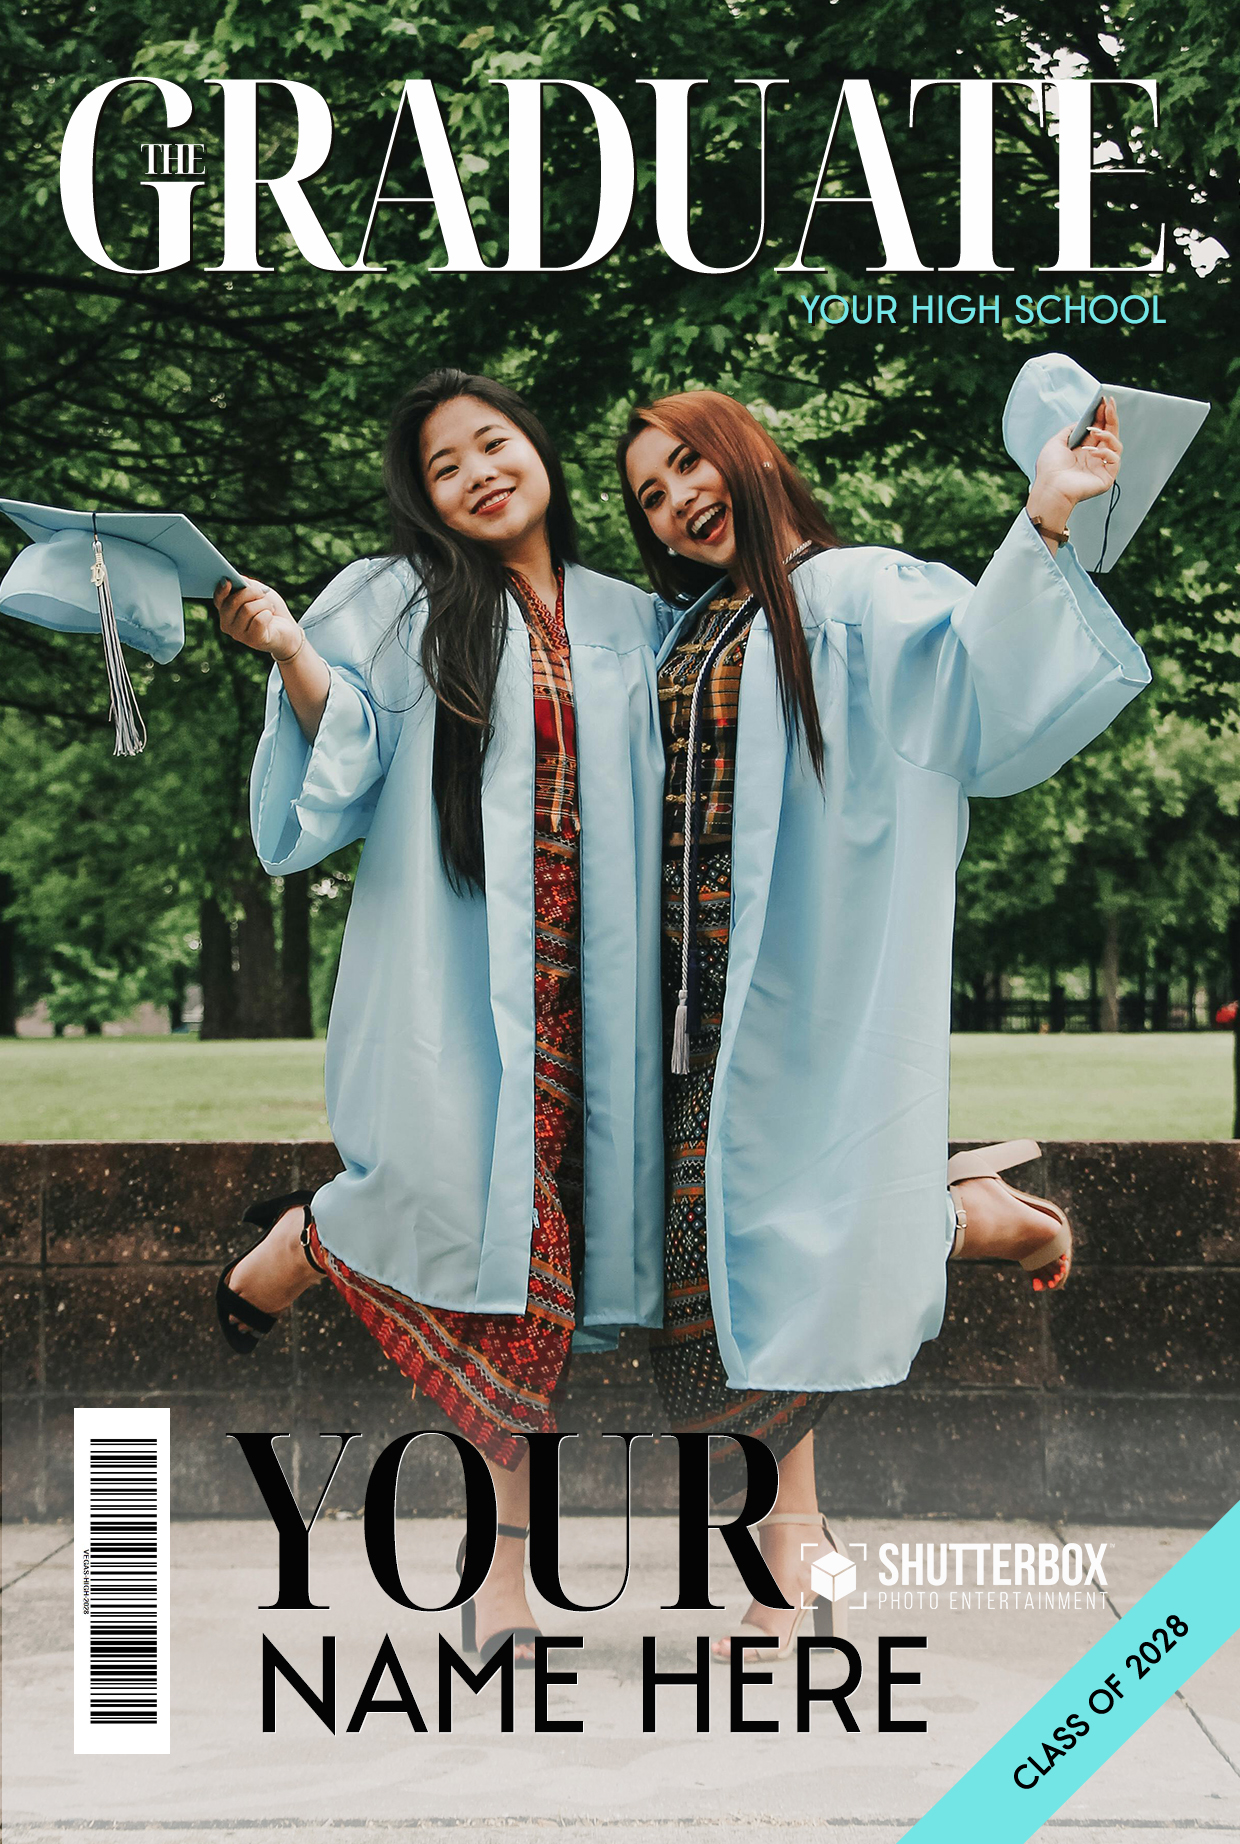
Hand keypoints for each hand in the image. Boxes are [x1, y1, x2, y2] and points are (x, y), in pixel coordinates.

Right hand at [214, 576, 302, 660]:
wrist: (287, 630)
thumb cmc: (270, 609)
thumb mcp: (258, 591)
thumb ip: (245, 584)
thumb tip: (238, 579)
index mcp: (225, 611)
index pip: (218, 599)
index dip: (221, 590)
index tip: (229, 580)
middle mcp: (227, 624)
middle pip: (233, 602)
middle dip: (252, 592)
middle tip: (264, 592)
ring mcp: (238, 634)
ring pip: (247, 609)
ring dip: (264, 604)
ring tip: (270, 608)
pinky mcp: (252, 640)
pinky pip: (259, 619)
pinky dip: (268, 614)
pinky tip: (271, 618)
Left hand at [1029, 396, 1121, 520]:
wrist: (1050, 488)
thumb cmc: (1049, 469)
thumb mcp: (1056, 442)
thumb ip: (1070, 430)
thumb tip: (1081, 421)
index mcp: (1083, 450)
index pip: (1098, 429)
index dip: (1102, 415)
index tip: (1104, 401)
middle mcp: (1094, 457)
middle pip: (1109, 433)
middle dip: (1110, 417)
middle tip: (1110, 403)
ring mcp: (1101, 467)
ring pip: (1115, 444)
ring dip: (1106, 433)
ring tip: (1093, 431)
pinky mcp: (1107, 477)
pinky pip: (1114, 459)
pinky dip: (1104, 452)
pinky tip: (1091, 451)